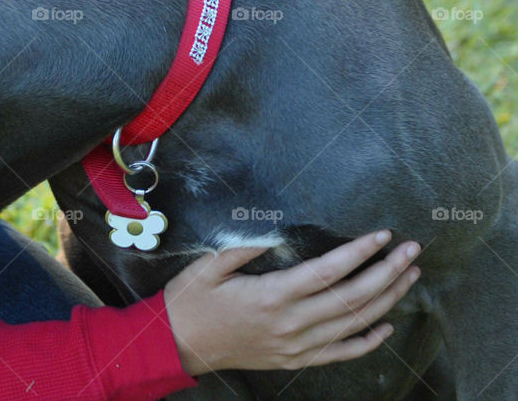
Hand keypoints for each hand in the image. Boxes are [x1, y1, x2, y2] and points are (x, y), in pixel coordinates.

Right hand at [163, 229, 420, 375]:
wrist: (178, 344)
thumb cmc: (191, 300)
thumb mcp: (209, 265)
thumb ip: (244, 248)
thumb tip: (276, 230)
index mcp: (271, 295)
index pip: (327, 272)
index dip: (358, 252)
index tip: (382, 235)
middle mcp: (289, 323)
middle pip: (350, 298)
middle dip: (386, 273)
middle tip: (411, 252)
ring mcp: (294, 346)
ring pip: (352, 325)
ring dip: (386, 300)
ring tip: (408, 277)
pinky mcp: (293, 360)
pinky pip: (339, 354)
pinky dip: (366, 342)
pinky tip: (386, 326)